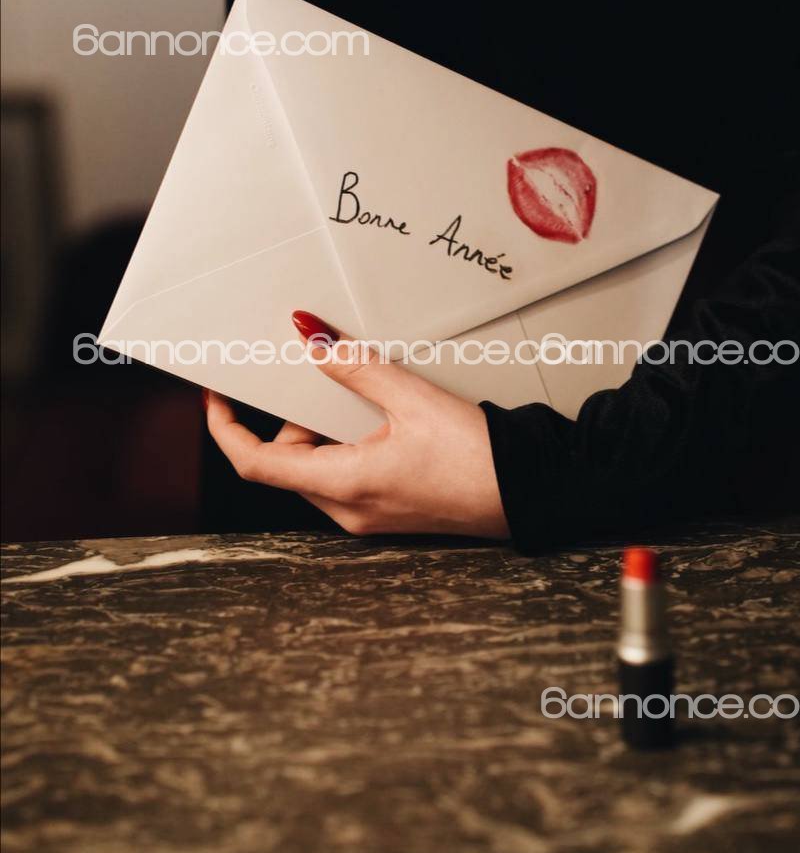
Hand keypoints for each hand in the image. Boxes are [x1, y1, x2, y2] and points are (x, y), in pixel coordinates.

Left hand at [204, 312, 509, 538]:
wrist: (530, 494)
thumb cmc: (479, 456)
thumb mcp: (412, 398)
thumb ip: (353, 365)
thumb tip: (309, 335)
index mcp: (344, 486)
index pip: (255, 463)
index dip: (225, 427)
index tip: (217, 394)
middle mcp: (347, 512)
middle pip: (287, 463)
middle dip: (293, 420)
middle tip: (318, 379)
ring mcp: (367, 517)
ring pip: (316, 470)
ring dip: (323, 433)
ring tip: (365, 399)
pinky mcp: (387, 513)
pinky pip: (344, 478)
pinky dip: (346, 446)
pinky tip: (382, 423)